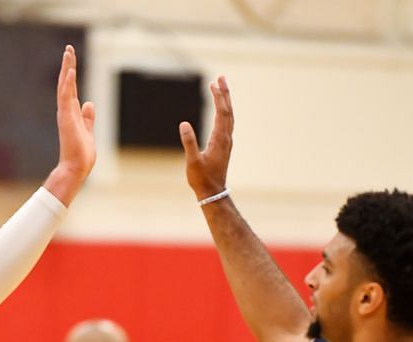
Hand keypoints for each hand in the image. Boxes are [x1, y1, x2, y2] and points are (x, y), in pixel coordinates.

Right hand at [42, 45, 95, 206]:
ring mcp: (65, 113)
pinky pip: (66, 97)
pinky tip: (70, 70)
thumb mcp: (88, 130)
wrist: (76, 168)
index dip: (70, 73)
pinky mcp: (66, 118)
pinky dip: (68, 83)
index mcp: (71, 113)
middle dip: (67, 65)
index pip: (70, 89)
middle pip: (66, 83)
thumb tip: (89, 104)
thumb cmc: (81, 154)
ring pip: (64, 86)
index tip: (71, 59)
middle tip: (68, 48)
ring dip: (66, 68)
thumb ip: (88, 117)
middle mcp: (65, 111)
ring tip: (68, 52)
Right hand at [179, 76, 232, 200]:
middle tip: (221, 77)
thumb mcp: (192, 161)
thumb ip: (189, 142)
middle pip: (228, 111)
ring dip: (225, 101)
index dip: (219, 97)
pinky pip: (226, 123)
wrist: (212, 192)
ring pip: (229, 116)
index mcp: (219, 139)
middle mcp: (226, 138)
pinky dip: (224, 111)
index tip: (214, 83)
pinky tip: (220, 109)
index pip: (221, 113)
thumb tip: (183, 124)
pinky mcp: (224, 145)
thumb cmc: (201, 178)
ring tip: (220, 88)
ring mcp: (226, 142)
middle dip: (225, 93)